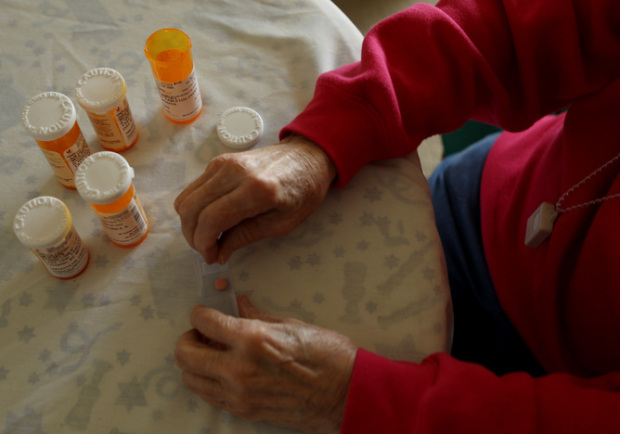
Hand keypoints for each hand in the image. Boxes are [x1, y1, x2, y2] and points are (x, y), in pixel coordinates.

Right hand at [174, 135, 336, 263]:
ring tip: (207, 238)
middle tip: (206, 251)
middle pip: (192, 208)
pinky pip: (194, 189)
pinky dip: (195, 208)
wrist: (307, 157)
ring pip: (187, 198)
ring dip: (190, 223)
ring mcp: (223, 163)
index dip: (204, 243)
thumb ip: (246, 237)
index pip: (211, 219)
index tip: (211, 258)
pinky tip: (209, 221)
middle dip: (193, 236)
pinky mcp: (218, 161)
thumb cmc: (302, 192)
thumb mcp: (281, 224)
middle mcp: (234, 173)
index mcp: (256, 190)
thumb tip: (218, 254)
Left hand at [174, 295, 356, 432]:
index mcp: (252, 340)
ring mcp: (239, 395)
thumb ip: (258, 316)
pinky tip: (223, 370)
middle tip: (202, 332)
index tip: (205, 312)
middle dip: (188, 338)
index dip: (200, 313)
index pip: (204, 322)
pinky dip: (207, 380)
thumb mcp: (292, 325)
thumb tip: (240, 304)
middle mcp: (238, 369)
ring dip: (194, 362)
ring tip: (212, 352)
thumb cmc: (328, 355)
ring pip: (191, 379)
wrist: (346, 394)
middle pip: (185, 354)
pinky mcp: (245, 411)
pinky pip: (209, 396)